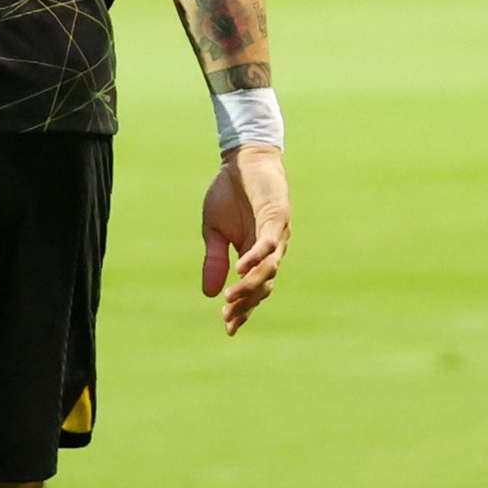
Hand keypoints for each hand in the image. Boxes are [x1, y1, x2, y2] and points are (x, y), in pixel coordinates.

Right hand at [201, 145, 289, 332]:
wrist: (240, 160)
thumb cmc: (229, 193)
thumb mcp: (214, 231)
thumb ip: (215, 260)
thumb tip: (209, 294)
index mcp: (255, 254)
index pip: (254, 289)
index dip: (243, 309)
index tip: (228, 327)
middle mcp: (270, 249)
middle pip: (264, 285)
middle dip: (246, 304)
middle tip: (228, 318)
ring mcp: (276, 234)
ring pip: (268, 269)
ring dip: (250, 285)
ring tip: (230, 299)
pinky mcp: (277, 216)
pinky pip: (268, 242)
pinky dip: (256, 257)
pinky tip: (241, 268)